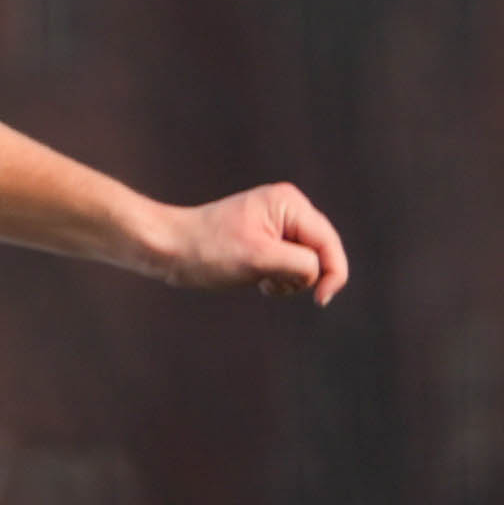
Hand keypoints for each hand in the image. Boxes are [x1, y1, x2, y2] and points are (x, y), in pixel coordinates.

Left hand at [135, 184, 350, 304]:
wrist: (170, 248)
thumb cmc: (208, 250)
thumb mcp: (259, 259)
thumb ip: (300, 264)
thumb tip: (319, 273)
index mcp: (290, 203)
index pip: (328, 243)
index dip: (333, 273)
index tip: (320, 300)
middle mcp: (289, 208)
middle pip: (320, 252)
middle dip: (301, 275)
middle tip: (269, 282)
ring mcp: (279, 224)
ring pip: (307, 263)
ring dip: (288, 280)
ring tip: (259, 278)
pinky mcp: (269, 240)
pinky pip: (290, 266)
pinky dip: (279, 278)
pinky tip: (257, 279)